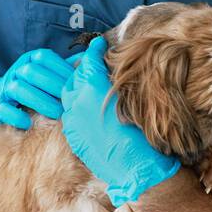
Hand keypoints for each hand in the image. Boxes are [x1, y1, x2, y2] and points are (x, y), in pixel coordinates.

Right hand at [0, 47, 74, 131]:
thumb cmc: (32, 88)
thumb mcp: (47, 75)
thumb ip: (66, 68)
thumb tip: (92, 54)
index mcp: (29, 60)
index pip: (44, 57)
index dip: (60, 68)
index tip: (76, 83)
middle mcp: (15, 71)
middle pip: (31, 72)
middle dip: (52, 86)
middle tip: (69, 101)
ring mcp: (4, 88)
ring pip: (18, 89)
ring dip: (39, 101)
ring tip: (56, 114)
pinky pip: (3, 108)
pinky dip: (16, 116)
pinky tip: (29, 123)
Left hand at [59, 36, 179, 206]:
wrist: (137, 167)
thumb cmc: (143, 133)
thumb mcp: (131, 100)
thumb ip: (113, 85)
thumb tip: (110, 74)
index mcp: (93, 89)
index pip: (88, 62)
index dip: (93, 51)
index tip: (97, 43)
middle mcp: (77, 102)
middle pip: (74, 77)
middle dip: (84, 70)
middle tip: (94, 66)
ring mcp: (72, 119)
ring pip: (68, 96)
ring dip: (77, 89)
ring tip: (90, 87)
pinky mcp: (72, 134)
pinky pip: (70, 114)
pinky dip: (77, 108)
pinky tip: (88, 109)